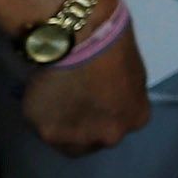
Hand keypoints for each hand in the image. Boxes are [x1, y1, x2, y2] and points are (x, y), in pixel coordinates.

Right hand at [17, 0, 149, 156]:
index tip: (92, 101)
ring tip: (55, 98)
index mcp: (135, 118)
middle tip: (71, 102)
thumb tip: (109, 98)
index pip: (119, 125)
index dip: (103, 114)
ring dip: (60, 123)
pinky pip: (41, 126)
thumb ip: (121, 95)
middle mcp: (110, 136)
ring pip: (65, 140)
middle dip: (83, 125)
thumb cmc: (112, 44)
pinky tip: (43, 93)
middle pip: (92, 140)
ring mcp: (78, 138)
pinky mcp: (47, 132)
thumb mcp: (132, 73)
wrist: (81, 37)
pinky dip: (41, 113)